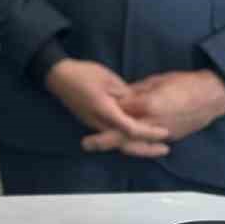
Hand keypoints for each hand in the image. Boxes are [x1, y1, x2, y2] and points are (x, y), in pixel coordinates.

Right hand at [44, 59, 171, 156]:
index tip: (166, 132)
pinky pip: (113, 136)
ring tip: (156, 146)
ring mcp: (94, 124)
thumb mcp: (109, 80)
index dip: (150, 132)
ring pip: (119, 142)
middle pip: (126, 143)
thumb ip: (126, 96)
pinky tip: (138, 136)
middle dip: (146, 149)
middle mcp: (99, 123)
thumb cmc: (84, 74)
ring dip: (138, 146)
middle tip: (165, 149)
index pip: (131, 128)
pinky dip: (128, 139)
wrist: (58, 76)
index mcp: (105, 111)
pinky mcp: (92, 122)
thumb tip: (140, 107)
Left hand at [81, 70, 224, 153]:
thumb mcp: (155, 82)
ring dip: (117, 144)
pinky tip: (123, 144)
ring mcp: (162, 132)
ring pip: (135, 142)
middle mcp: (152, 122)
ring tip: (98, 146)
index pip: (120, 111)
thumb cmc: (184, 83)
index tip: (92, 108)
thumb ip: (136, 91)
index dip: (107, 110)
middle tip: (85, 143)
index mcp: (146, 105)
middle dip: (103, 140)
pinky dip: (136, 144)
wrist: (211, 95)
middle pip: (123, 134)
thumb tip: (121, 96)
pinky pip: (148, 143)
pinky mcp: (170, 137)